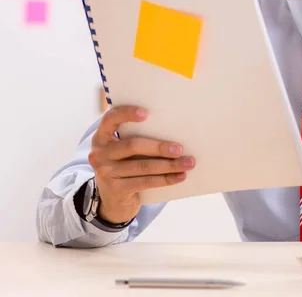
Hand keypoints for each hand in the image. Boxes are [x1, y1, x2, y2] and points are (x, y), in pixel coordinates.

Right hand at [88, 106, 194, 223]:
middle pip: (133, 145)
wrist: (113, 202)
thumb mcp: (126, 151)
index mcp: (102, 137)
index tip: (146, 113)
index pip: (110, 119)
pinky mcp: (116, 190)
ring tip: (188, 163)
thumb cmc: (126, 166)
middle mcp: (100, 153)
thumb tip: (174, 130)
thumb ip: (139, 138)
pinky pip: (145, 182)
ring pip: (143, 166)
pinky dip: (166, 179)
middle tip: (180, 148)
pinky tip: (180, 176)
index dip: (127, 113)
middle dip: (159, 147)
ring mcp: (105, 172)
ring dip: (169, 165)